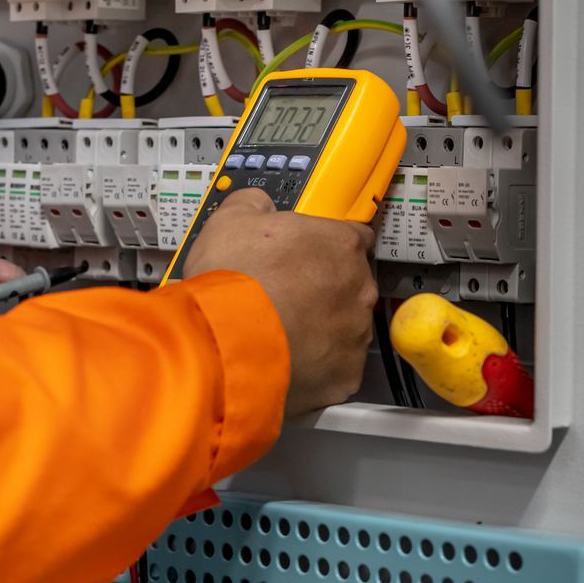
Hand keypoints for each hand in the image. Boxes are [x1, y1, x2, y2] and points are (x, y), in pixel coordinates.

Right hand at [182, 189, 376, 417]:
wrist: (224, 343)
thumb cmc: (232, 279)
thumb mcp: (230, 220)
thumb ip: (254, 206)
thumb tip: (259, 206)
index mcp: (340, 244)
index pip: (352, 237)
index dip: (326, 246)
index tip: (306, 256)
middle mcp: (359, 288)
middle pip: (351, 285)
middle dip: (324, 290)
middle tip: (286, 297)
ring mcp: (355, 335)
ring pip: (346, 329)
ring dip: (322, 330)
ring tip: (281, 333)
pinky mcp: (345, 377)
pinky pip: (336, 369)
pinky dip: (317, 368)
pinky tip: (287, 362)